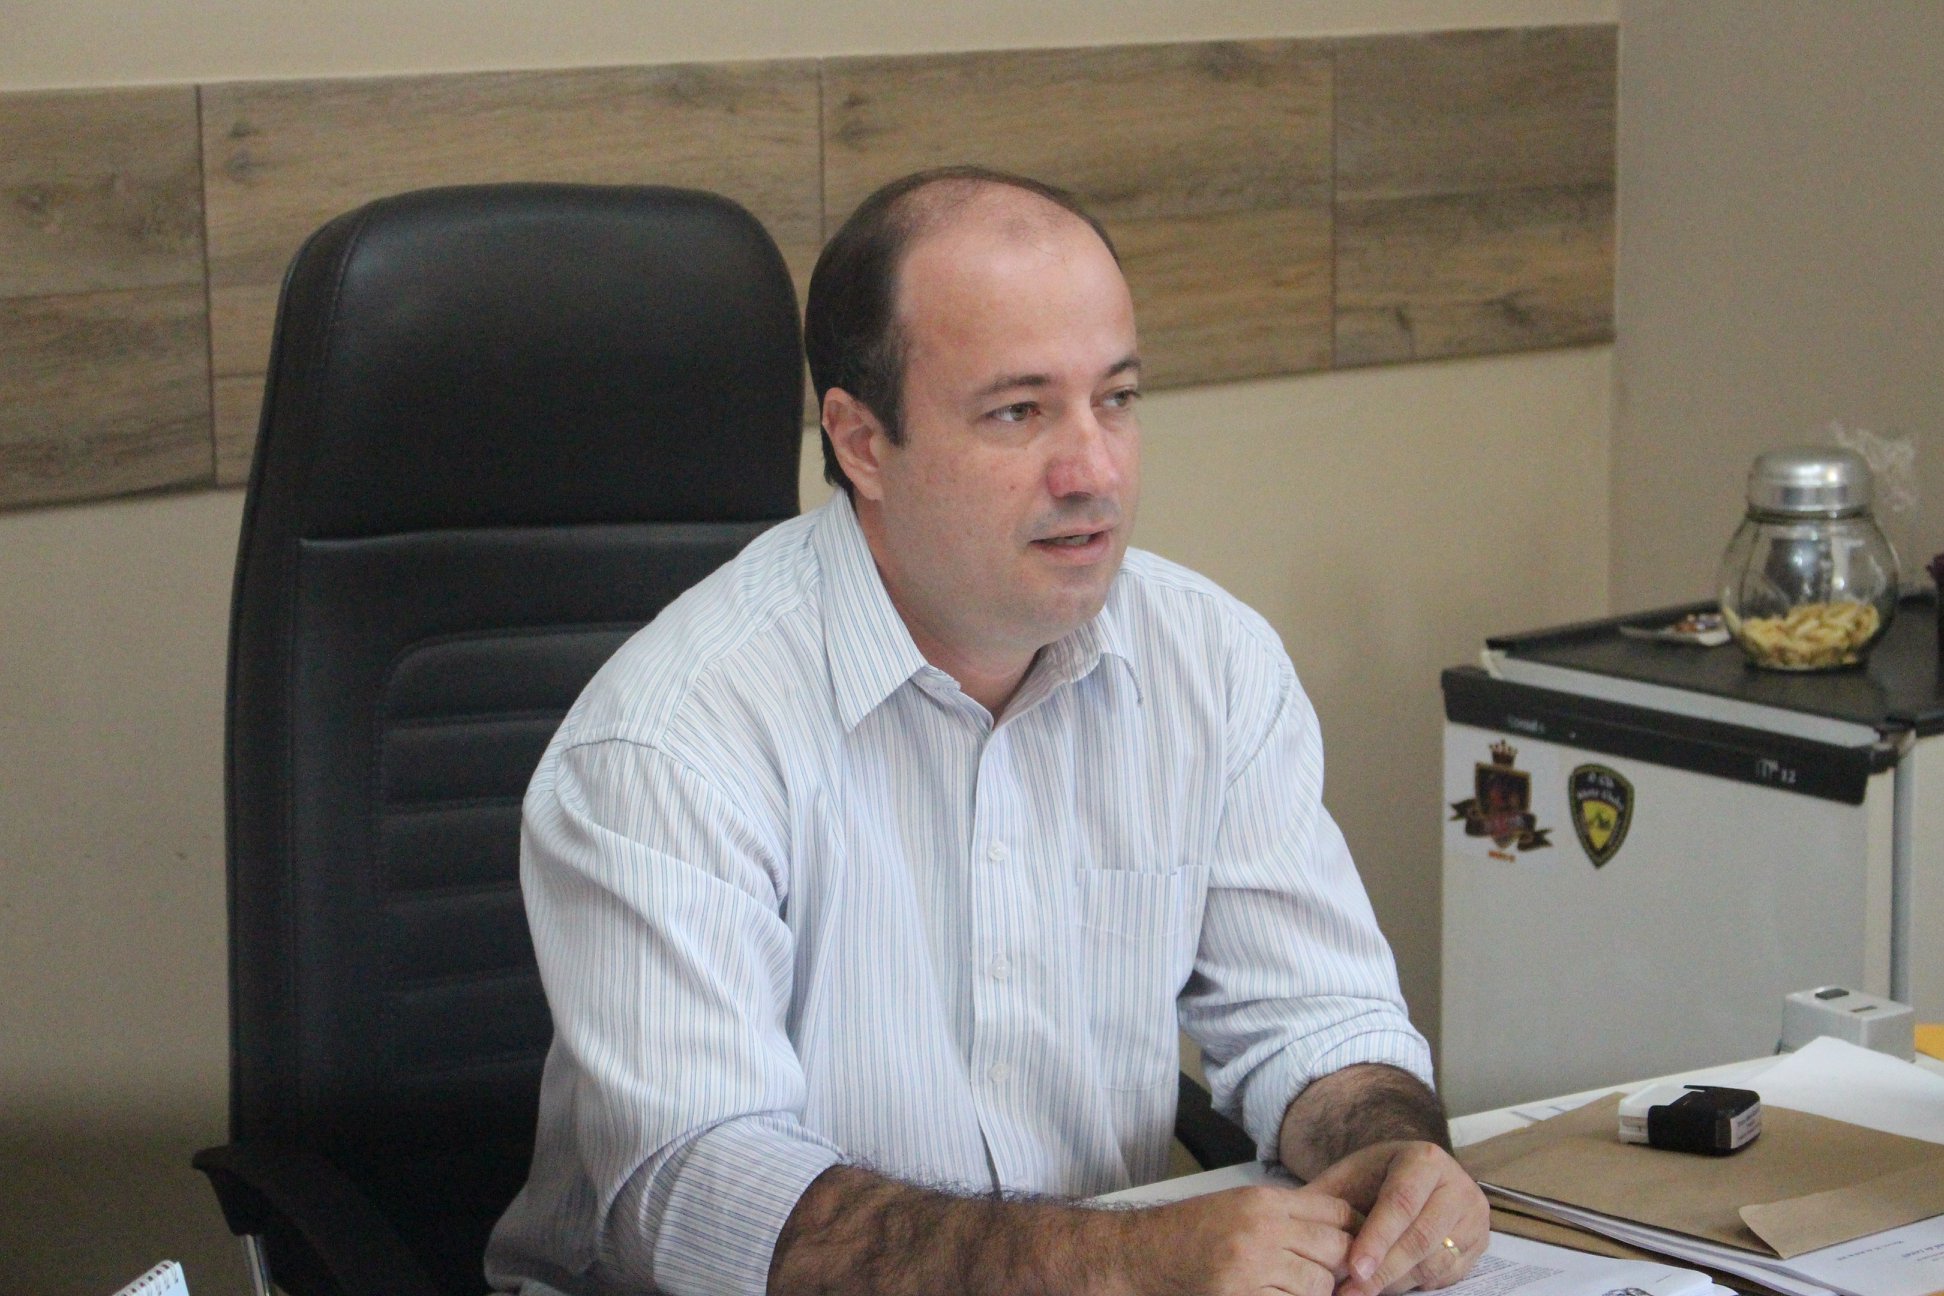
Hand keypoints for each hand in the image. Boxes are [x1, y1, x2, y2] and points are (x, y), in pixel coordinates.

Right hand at [1114, 1183, 1362, 1295]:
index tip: (1351, 1245)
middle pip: (1336, 1249)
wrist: (1145, 1253)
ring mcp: (1252, 1265)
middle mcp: (1262, 1229)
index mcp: (1263, 1201)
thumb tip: (1337, 1232)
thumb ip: (1285, 1215)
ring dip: (1315, 1293)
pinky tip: (1276, 1295)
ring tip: (1295, 1288)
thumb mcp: (1239, 1204)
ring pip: (1319, 1285)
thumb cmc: (1191, 1230)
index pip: (1335, 1210)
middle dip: (1338, 1267)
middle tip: (1327, 1275)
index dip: (1352, 1229)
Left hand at [1303, 1140, 1487, 1294]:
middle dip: (1383, 1270)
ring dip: (1396, 1283)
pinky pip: (1446, 1275)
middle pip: (1421, 1238)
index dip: (1377, 1239)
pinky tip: (1388, 1285)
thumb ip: (1326, 1200)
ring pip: (1435, 1261)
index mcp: (1423, 1159)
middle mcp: (1456, 1184)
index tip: (1353, 1269)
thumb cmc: (1374, 1179)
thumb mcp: (1349, 1178)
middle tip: (1351, 1292)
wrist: (1411, 1174)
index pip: (1401, 1203)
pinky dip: (1415, 1285)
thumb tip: (1293, 1225)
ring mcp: (1473, 1215)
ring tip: (1361, 1292)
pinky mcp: (1479, 1243)